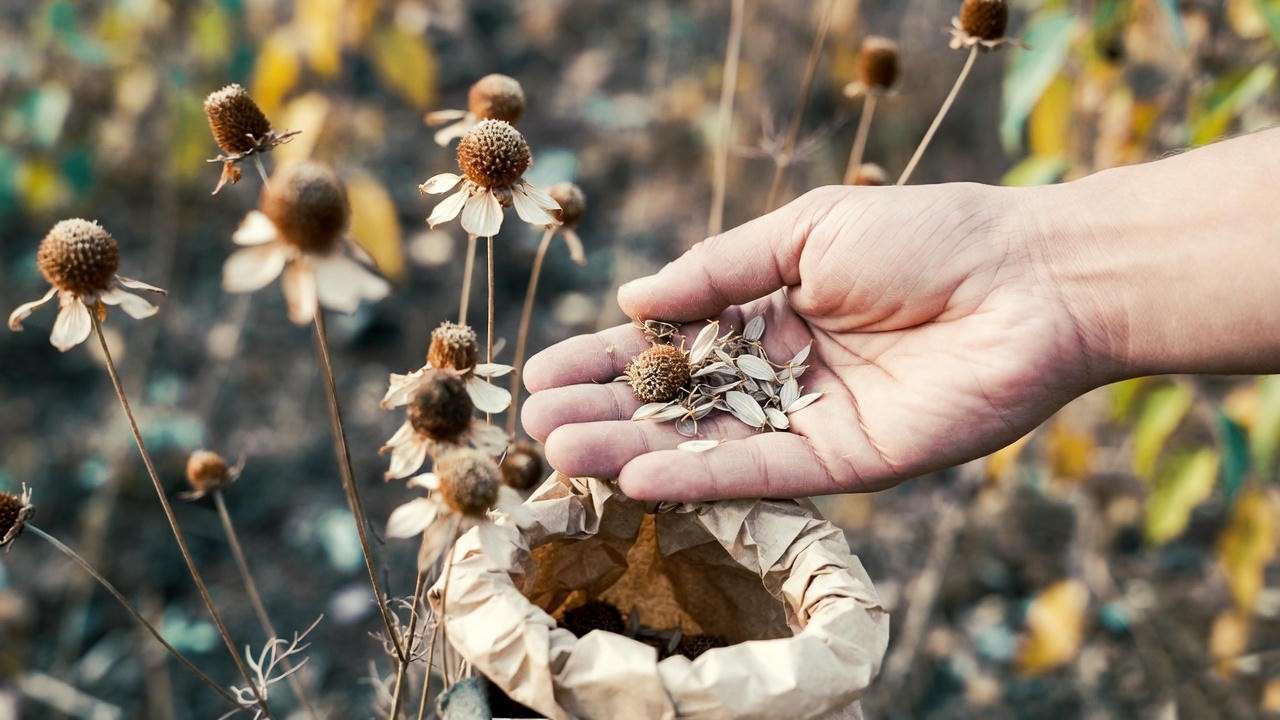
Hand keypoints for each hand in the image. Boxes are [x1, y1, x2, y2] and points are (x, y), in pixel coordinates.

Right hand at [521, 183, 1100, 500]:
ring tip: (562, 452)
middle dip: (605, 413)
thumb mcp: (805, 232)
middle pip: (677, 402)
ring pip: (707, 444)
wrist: (1032, 279)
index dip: (606, 359)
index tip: (543, 373)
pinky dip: (702, 478)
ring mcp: (810, 421)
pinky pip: (763, 475)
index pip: (670, 343)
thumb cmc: (926, 235)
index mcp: (769, 311)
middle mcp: (780, 373)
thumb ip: (719, 270)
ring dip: (634, 451)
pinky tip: (640, 477)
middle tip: (537, 426)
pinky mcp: (847, 463)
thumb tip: (633, 299)